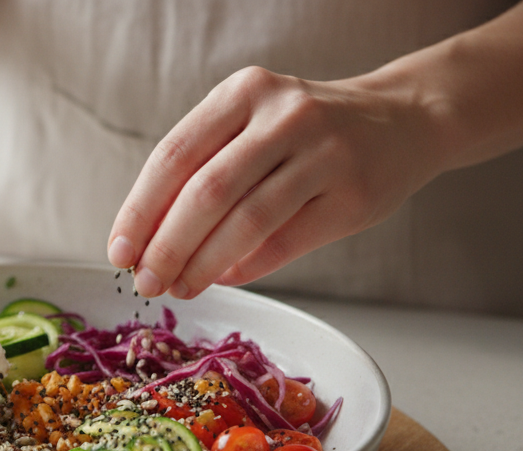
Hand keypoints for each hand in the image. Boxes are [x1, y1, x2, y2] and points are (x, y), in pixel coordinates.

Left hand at [107, 66, 442, 298]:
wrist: (403, 121)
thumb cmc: (306, 133)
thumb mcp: (250, 126)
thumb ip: (202, 171)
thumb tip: (147, 242)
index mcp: (244, 92)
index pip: (175, 155)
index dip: (140, 209)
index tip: (119, 250)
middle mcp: (284, 115)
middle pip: (207, 191)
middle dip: (167, 245)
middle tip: (146, 280)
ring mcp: (324, 153)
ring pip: (246, 221)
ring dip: (203, 264)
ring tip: (179, 287)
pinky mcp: (352, 195)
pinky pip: (285, 242)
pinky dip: (245, 267)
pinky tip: (224, 278)